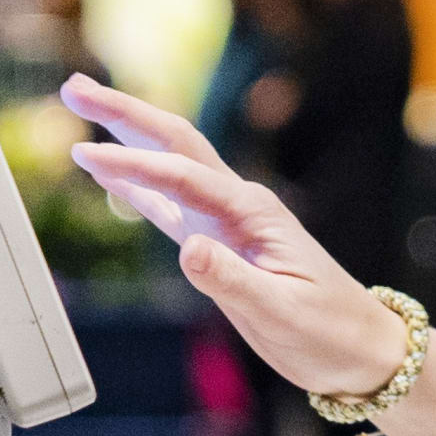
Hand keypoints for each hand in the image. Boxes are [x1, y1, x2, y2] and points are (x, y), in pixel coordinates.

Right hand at [62, 76, 435, 435]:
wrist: (361, 348)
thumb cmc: (330, 332)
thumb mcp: (282, 311)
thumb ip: (233, 281)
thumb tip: (188, 249)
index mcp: (253, 214)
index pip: (182, 178)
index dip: (132, 166)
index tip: (86, 155)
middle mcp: (238, 206)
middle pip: (175, 143)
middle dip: (124, 113)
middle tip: (74, 86)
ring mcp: (228, 221)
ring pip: (170, 165)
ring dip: (126, 136)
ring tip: (82, 105)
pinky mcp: (221, 244)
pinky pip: (171, 204)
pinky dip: (138, 185)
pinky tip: (111, 176)